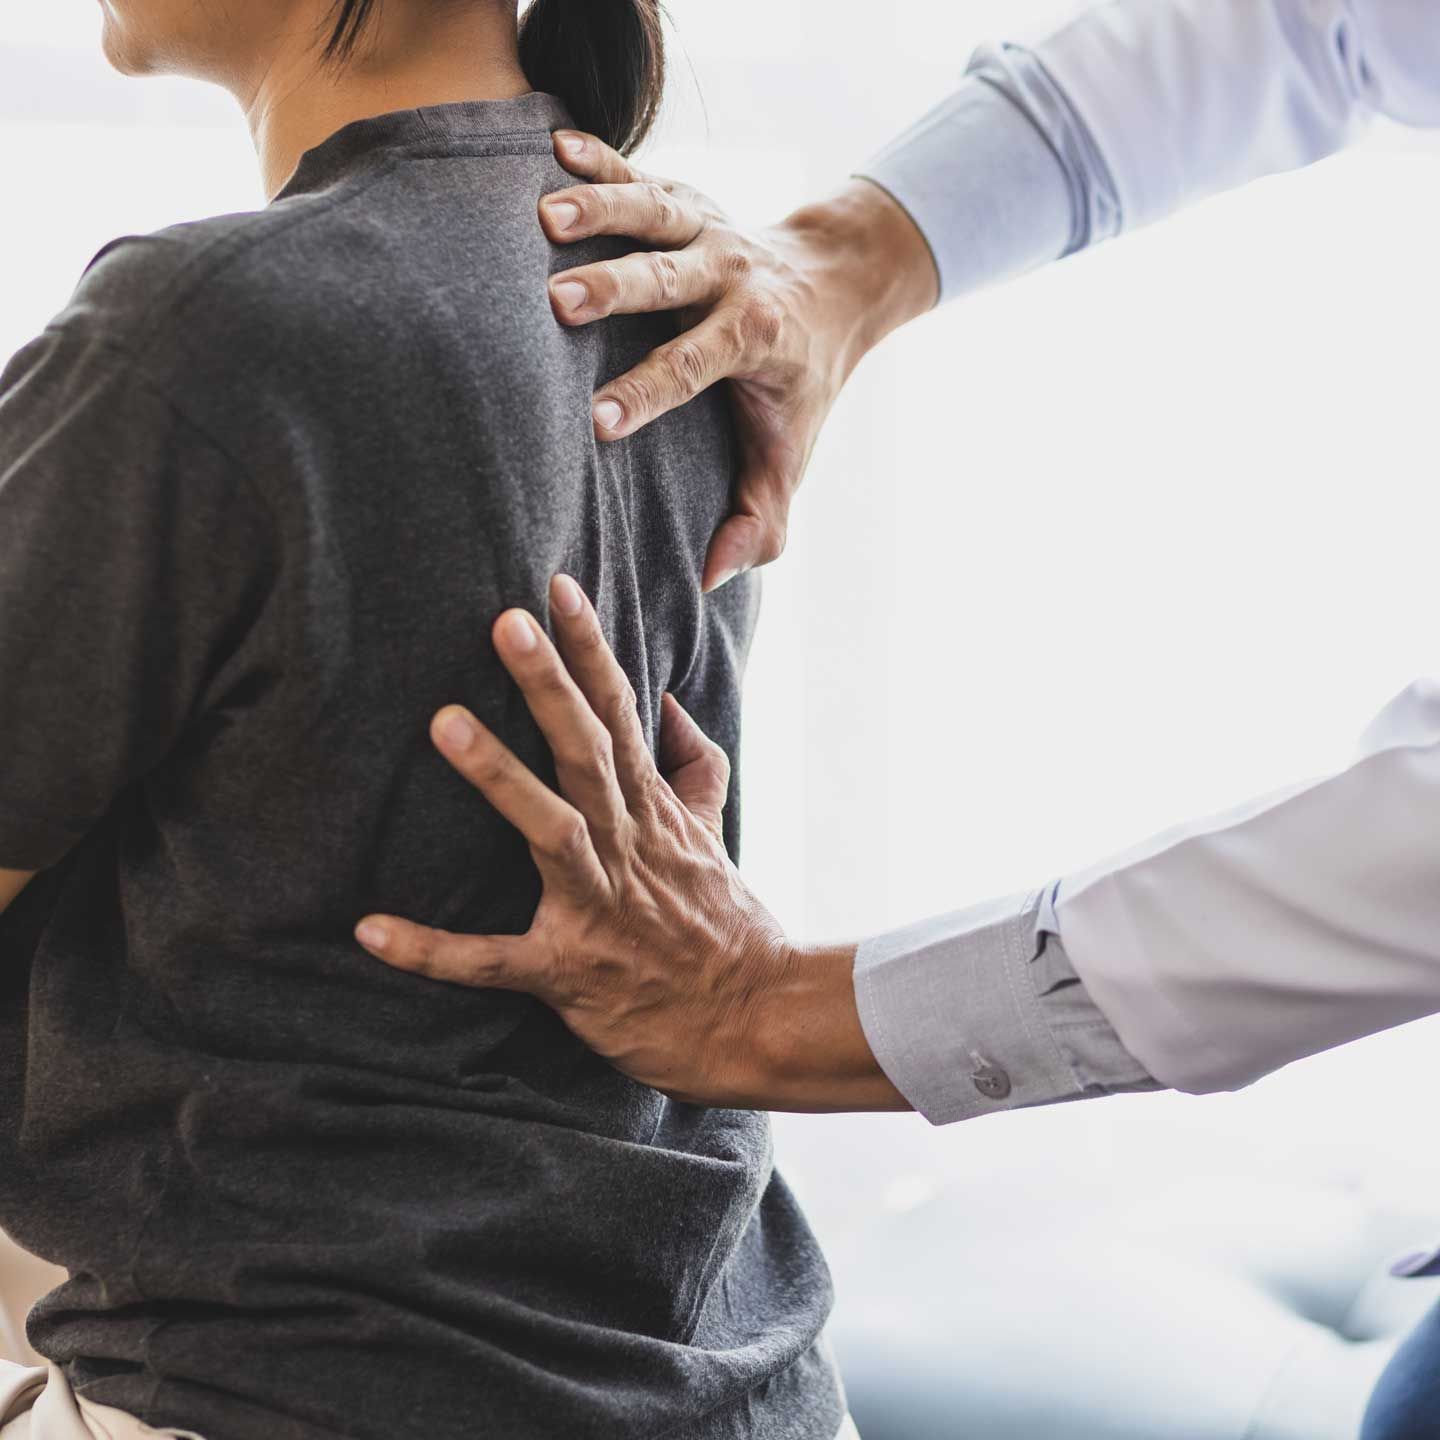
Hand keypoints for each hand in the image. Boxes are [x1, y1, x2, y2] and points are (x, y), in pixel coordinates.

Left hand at [355, 575, 906, 1113]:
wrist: (753, 1017)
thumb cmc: (724, 921)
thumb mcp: (714, 830)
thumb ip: (693, 765)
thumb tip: (668, 704)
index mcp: (652, 809)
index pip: (622, 713)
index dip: (591, 650)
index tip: (558, 588)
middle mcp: (626, 844)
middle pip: (587, 750)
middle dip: (549, 683)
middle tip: (505, 620)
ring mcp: (597, 906)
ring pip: (549, 830)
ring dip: (498, 777)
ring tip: (445, 722)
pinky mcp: (567, 971)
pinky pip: (492, 961)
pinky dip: (432, 951)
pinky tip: (371, 930)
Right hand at [540, 131, 937, 591]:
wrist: (833, 284)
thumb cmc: (799, 384)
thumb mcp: (790, 454)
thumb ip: (761, 521)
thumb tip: (711, 578)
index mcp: (756, 337)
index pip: (696, 366)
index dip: (649, 394)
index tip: (598, 422)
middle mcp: (732, 276)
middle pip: (670, 279)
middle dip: (616, 290)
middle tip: (558, 304)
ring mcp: (709, 230)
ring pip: (656, 213)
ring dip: (602, 211)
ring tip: (544, 217)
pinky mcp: (688, 200)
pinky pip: (644, 176)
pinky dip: (601, 160)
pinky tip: (552, 148)